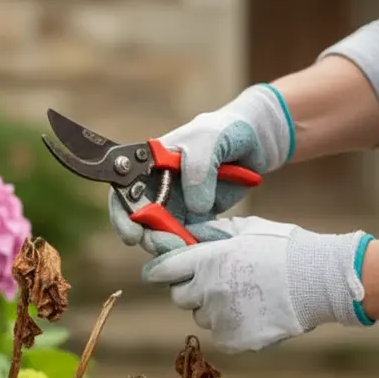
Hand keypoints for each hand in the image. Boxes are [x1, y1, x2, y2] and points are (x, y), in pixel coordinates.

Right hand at [111, 84, 293, 254]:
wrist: (256, 141)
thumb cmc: (225, 130)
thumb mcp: (210, 140)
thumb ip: (199, 169)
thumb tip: (195, 206)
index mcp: (148, 164)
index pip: (124, 191)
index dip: (122, 214)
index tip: (133, 233)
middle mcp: (156, 186)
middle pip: (140, 219)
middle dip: (148, 236)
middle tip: (164, 245)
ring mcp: (176, 203)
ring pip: (163, 232)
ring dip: (171, 244)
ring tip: (188, 247)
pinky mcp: (195, 216)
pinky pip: (188, 236)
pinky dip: (194, 244)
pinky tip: (206, 244)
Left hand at [141, 216, 374, 352]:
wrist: (318, 280)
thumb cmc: (284, 248)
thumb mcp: (246, 229)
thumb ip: (213, 233)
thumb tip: (189, 234)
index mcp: (206, 261)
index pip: (163, 270)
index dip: (158, 271)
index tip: (157, 273)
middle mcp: (206, 291)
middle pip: (180, 297)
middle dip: (190, 290)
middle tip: (212, 283)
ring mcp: (219, 318)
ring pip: (202, 317)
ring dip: (213, 308)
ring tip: (243, 297)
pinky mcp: (233, 340)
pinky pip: (221, 335)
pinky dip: (231, 327)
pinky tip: (253, 314)